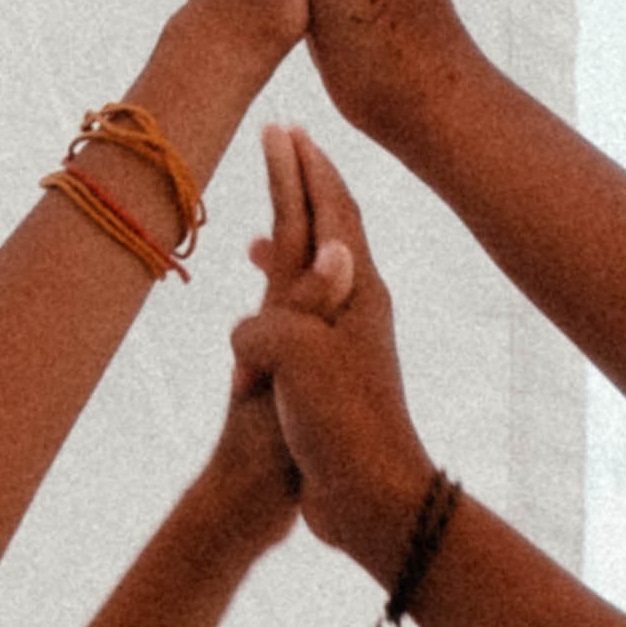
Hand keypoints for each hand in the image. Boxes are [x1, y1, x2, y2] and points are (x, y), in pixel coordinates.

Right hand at [231, 122, 437, 578]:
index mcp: (352, 293)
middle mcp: (352, 308)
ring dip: (291, 237)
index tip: (285, 128)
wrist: (367, 498)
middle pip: (326, 228)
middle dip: (303, 183)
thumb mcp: (298, 358)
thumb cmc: (339, 425)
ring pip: (313, 272)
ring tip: (267, 219)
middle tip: (282, 140)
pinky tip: (262, 307)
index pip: (329, 211)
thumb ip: (277, 315)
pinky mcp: (327, 376)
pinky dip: (280, 295)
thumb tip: (258, 315)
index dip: (305, 168)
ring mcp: (342, 340)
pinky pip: (297, 316)